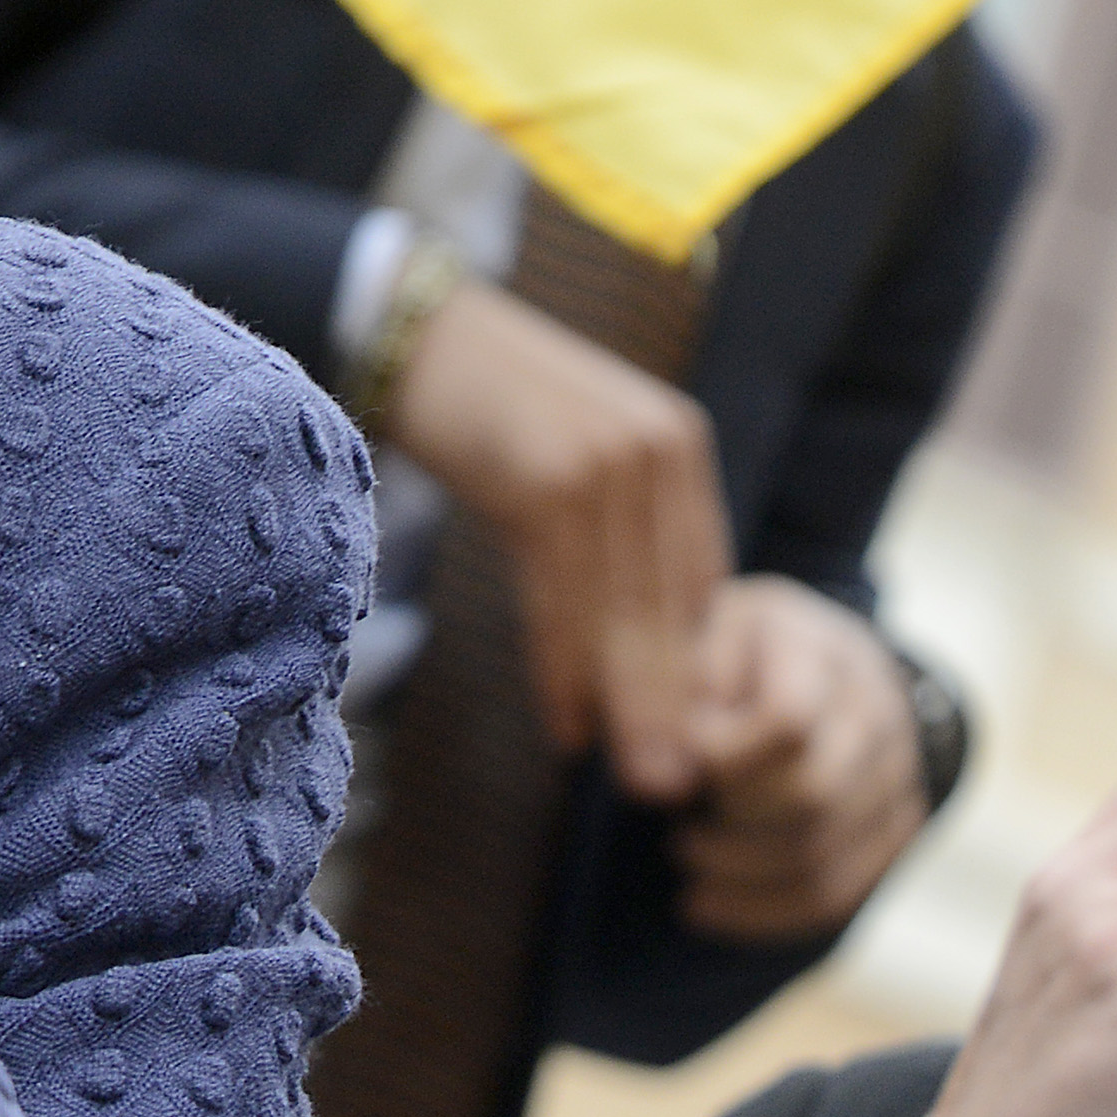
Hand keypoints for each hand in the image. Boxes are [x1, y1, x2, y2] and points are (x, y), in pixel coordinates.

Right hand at [384, 280, 727, 796]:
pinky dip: (565, 666)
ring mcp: (607, 459)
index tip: (690, 744)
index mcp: (678, 443)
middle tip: (674, 786)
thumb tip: (635, 641)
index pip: (701, 581)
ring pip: (623, 608)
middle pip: (670, 602)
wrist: (415, 331)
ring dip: (629, 703)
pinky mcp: (550, 475)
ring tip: (635, 776)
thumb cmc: (489, 408)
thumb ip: (619, 532)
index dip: (689, 669)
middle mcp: (658, 447)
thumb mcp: (574, 461)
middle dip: (672, 702)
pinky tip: (569, 723)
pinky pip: (564, 595)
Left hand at [672, 576, 927, 942]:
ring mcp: (898, 772)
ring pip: (825, 857)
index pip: (788, 721)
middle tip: (677, 830)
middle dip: (731, 823)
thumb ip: (666, 691)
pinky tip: (705, 906)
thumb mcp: (689, 636)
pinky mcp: (896, 826)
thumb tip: (663, 783)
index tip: (680, 757)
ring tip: (683, 859)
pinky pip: (839, 893)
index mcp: (818, 649)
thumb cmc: (730, 649)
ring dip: (738, 878)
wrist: (817, 658)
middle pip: (814, 796)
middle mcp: (876, 709)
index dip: (723, 756)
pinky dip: (763, 912)